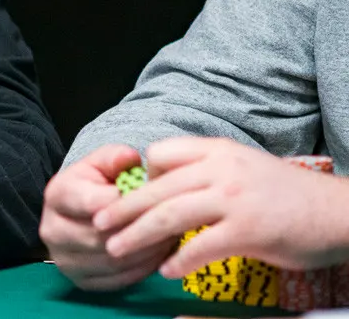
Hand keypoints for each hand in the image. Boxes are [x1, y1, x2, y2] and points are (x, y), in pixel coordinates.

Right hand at [40, 145, 173, 290]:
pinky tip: (159, 255)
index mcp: (57, 195)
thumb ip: (116, 158)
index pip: (93, 204)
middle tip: (171, 222)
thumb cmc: (95, 183)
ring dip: (146, 252)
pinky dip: (143, 270)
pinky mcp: (79, 281)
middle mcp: (52, 230)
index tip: (154, 198)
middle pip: (102, 237)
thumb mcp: (103, 162)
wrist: (78, 212)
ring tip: (169, 237)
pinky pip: (117, 281)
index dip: (127, 203)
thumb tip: (131, 158)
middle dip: (140, 230)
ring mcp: (64, 259)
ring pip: (113, 262)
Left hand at [94, 137, 348, 277]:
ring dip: (136, 235)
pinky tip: (166, 271)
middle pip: (156, 188)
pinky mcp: (247, 231)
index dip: (143, 175)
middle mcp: (220, 169)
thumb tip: (168, 183)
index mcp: (217, 150)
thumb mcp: (243, 166)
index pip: (162, 153)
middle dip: (122, 208)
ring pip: (168, 216)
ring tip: (116, 248)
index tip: (135, 195)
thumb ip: (207, 170)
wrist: (338, 212)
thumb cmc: (287, 194)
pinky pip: (199, 247)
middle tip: (98, 224)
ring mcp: (232, 199)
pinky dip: (178, 261)